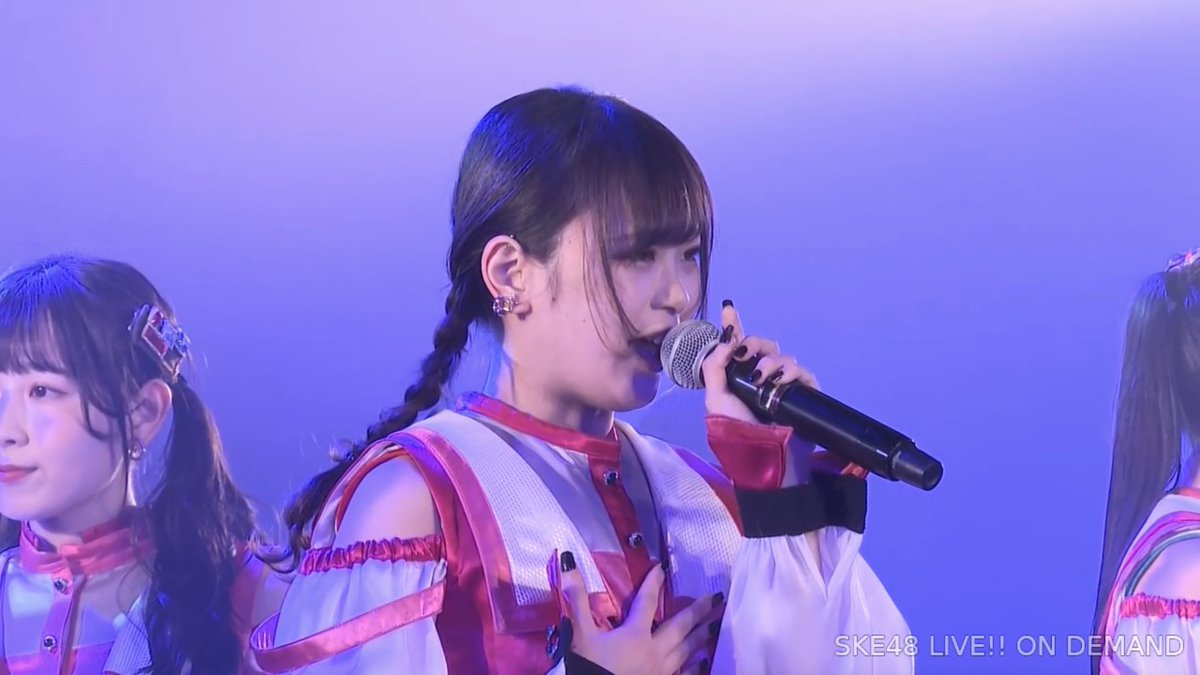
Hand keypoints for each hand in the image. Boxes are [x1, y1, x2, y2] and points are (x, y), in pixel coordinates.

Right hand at [559, 553, 718, 674]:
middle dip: (697, 611)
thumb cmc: (588, 667)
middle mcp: (655, 650)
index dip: (653, 583)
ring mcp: (662, 671)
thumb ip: (577, 598)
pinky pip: (684, 674)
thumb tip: (568, 562)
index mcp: (635, 634)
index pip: (647, 601)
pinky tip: (703, 661)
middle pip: (680, 626)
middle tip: (716, 598)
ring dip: (702, 636)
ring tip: (717, 624)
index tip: (662, 567)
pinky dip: (695, 667)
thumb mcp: (580, 633)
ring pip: (687, 650)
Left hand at [699, 300, 818, 422]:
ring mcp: (783, 385)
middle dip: (753, 344)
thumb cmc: (737, 431)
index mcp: (739, 376)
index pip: (738, 345)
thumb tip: (726, 340)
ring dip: (770, 362)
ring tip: (762, 379)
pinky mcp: (802, 393)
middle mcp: (761, 376)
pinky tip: (780, 381)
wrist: (764, 457)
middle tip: (743, 354)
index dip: (734, 325)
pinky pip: (801, 372)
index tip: (729, 308)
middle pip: (763, 346)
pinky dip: (791, 372)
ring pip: (782, 357)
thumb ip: (714, 368)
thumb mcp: (716, 400)